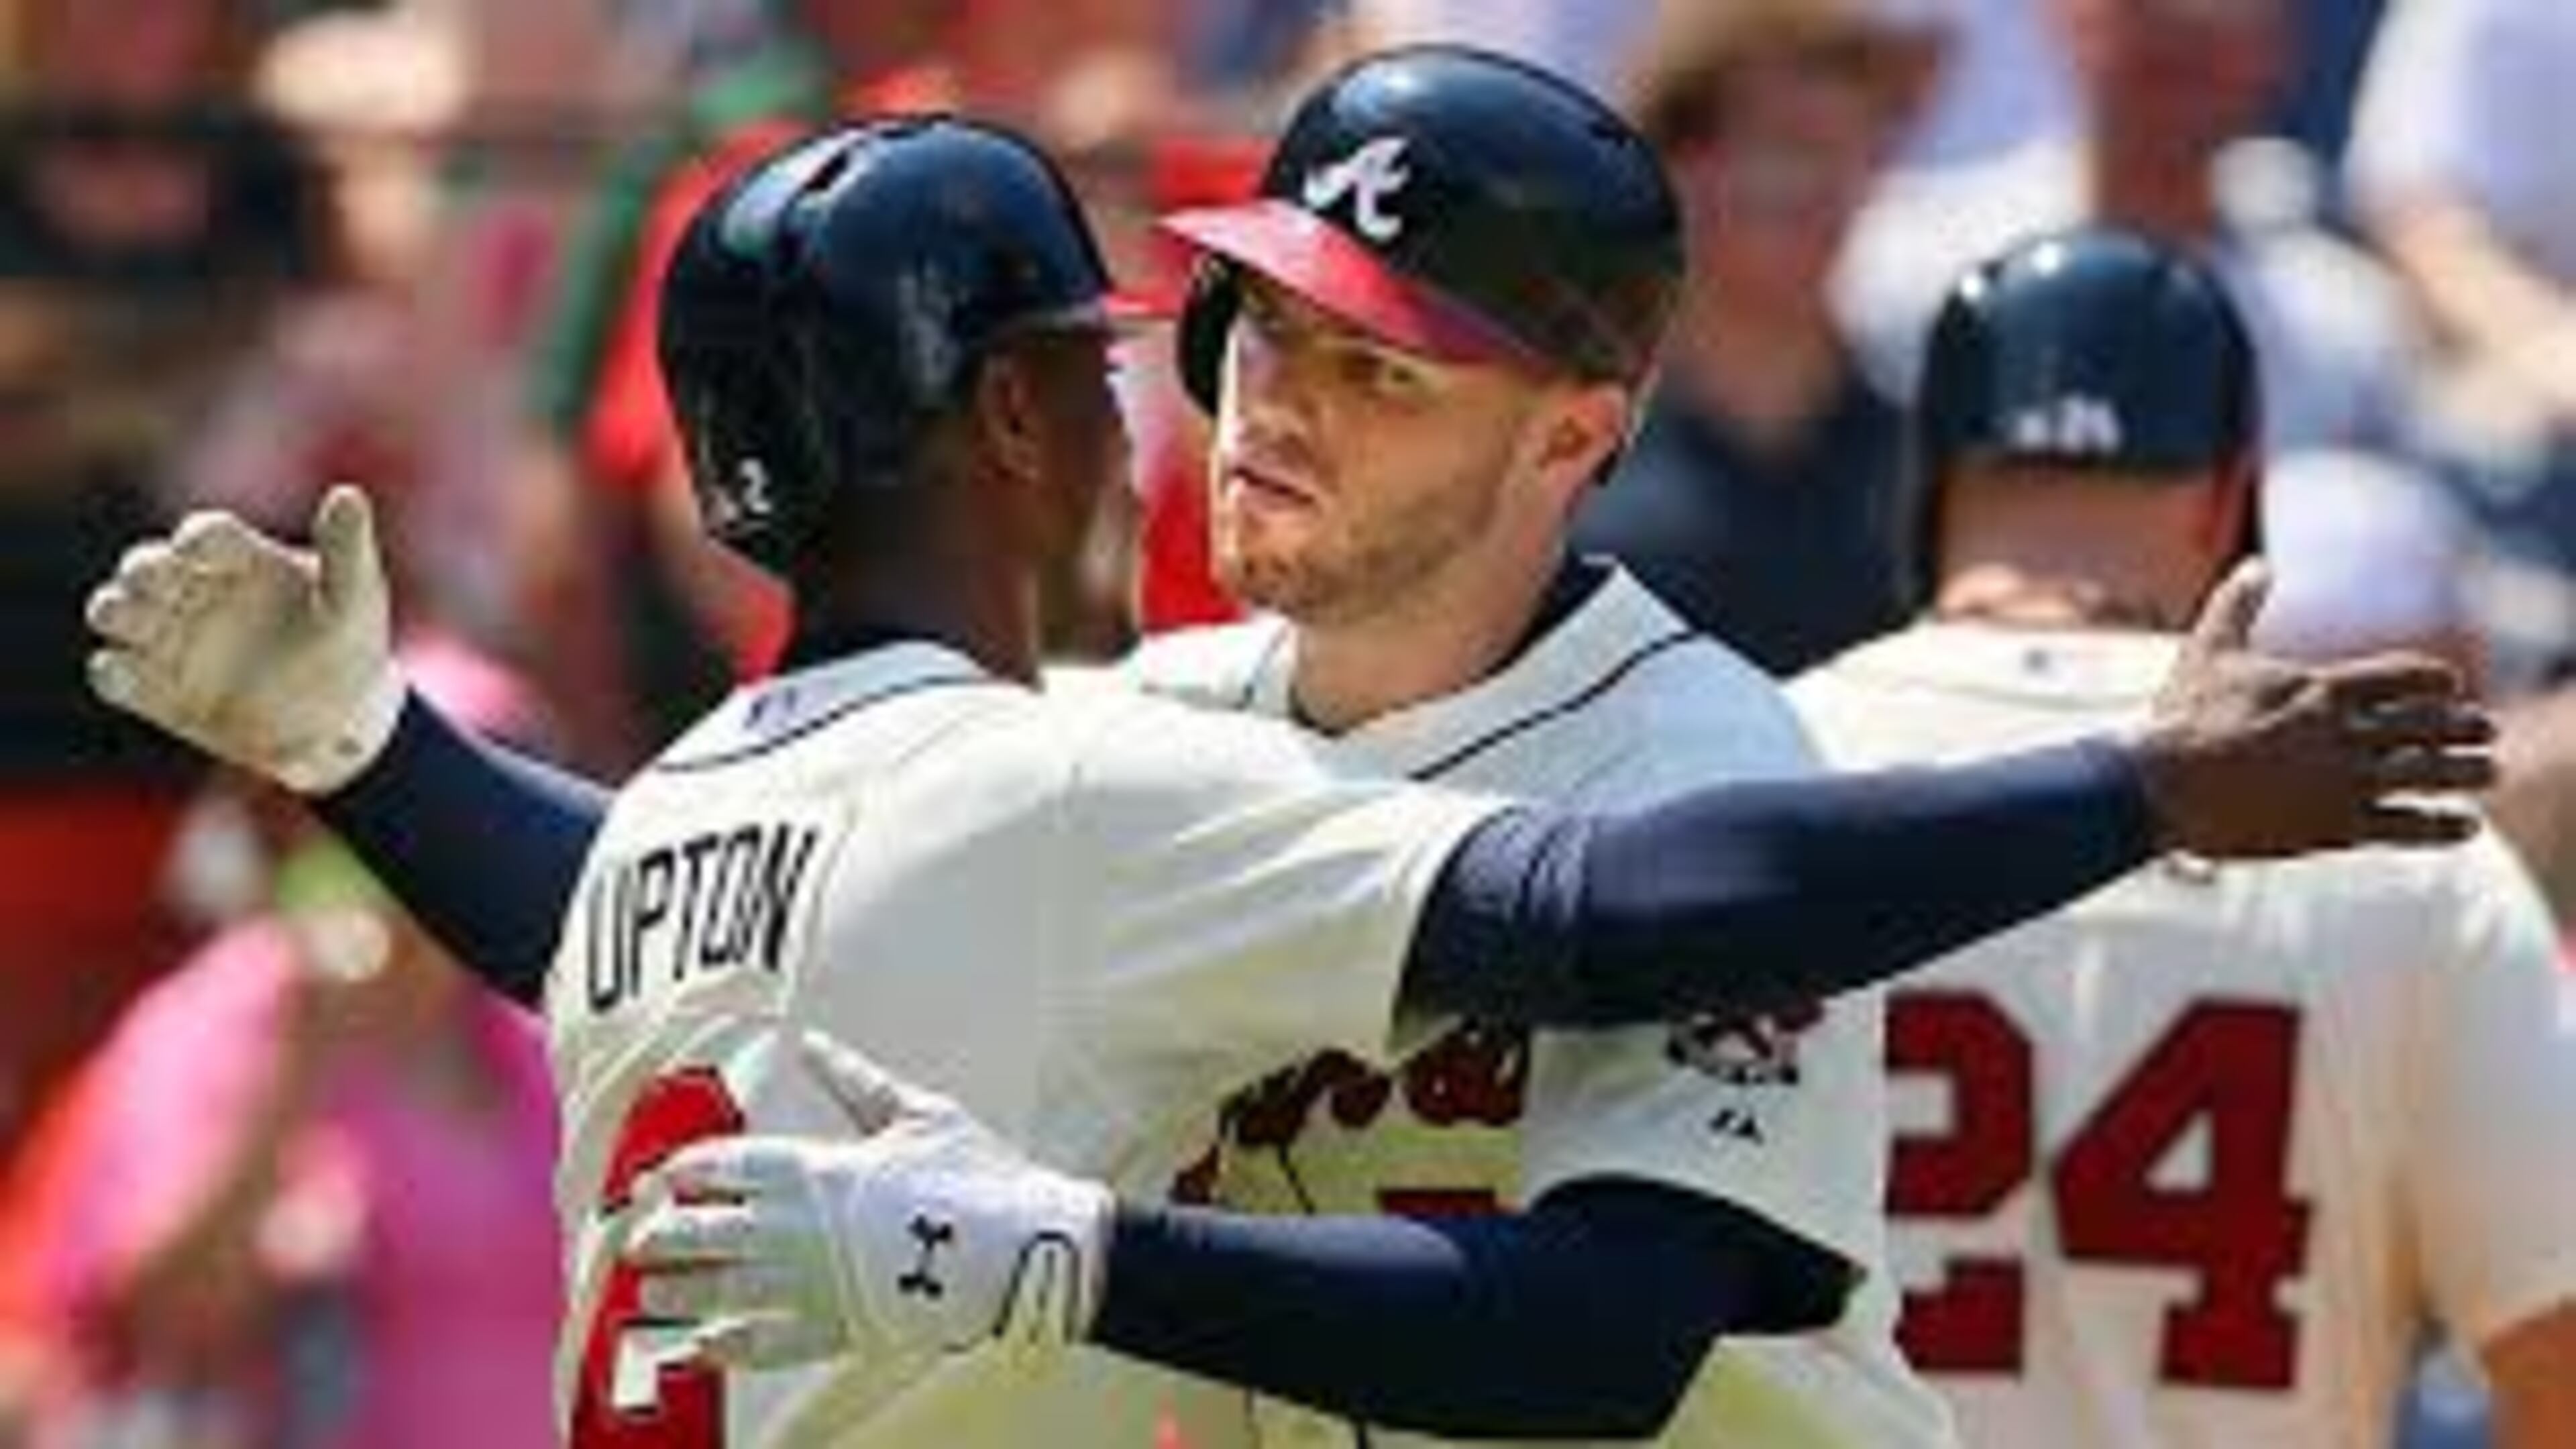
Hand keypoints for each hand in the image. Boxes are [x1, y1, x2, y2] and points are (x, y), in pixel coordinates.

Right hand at [85, 485, 404, 794]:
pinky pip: (118, 678)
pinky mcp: (160, 690)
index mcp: (241, 559)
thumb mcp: (356, 596)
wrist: (342, 716)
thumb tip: (348, 494)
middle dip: (142, 572)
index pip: (209, 535)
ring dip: (113, 610)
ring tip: (122, 616)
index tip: (193, 547)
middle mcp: (196, 591)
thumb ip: (346, 548)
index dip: (197, 538)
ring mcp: (173, 639)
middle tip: (146, 580)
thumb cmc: (349, 642)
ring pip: (119, 614)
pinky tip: (119, 671)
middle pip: (148, 568)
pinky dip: (112, 674)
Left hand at [621, 1034, 1112, 1373]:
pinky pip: (758, 1345)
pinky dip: (719, 1350)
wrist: (1023, 1246)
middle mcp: (797, 1227)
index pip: (722, 1166)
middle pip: (703, 1232)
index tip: (659, 1179)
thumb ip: (854, 1081)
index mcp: (814, 1167)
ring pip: (716, 1292)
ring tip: (649, 1298)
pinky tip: (693, 1352)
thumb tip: (813, 1043)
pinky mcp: (834, 1328)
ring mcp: (812, 1283)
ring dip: (674, 1295)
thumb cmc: (977, 1173)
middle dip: (661, 1237)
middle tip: (638, 1241)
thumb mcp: (917, 1111)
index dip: (682, 1173)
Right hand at [2136, 560, 2495, 857]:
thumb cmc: (2180, 718)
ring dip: (2468, 771)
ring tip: (2486, 771)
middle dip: (2467, 726)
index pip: (2411, 677)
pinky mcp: (2334, 827)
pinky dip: (2444, 825)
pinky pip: (2407, 825)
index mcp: (2322, 688)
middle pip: (2434, 724)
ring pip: (2432, 773)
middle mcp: (2343, 733)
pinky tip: (2465, 824)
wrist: (2157, 787)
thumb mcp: (2208, 650)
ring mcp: (2342, 781)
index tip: (2452, 690)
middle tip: (2485, 731)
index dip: (2440, 683)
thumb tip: (2255, 563)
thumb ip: (2238, 604)